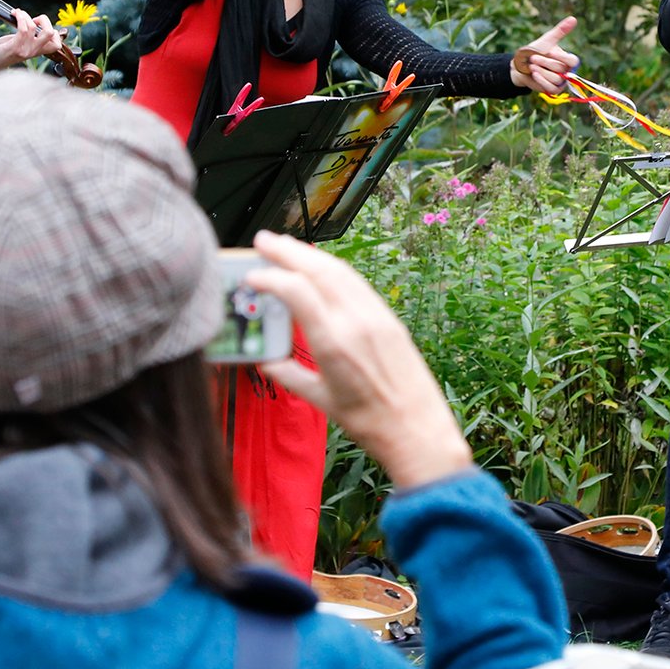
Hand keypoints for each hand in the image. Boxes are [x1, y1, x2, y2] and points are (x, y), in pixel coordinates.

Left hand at [0, 9, 65, 73]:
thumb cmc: (3, 51)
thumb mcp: (20, 44)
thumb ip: (29, 37)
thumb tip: (35, 22)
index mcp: (37, 51)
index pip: (57, 44)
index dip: (54, 31)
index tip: (40, 27)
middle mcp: (33, 51)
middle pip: (51, 33)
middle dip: (44, 20)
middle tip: (33, 19)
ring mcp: (25, 50)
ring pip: (33, 27)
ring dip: (25, 15)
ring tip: (18, 13)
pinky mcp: (14, 47)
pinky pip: (22, 29)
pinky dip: (19, 17)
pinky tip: (14, 14)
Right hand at [247, 231, 474, 489]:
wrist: (417, 428)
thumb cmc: (369, 421)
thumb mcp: (320, 400)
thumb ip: (288, 374)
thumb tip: (265, 360)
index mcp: (334, 343)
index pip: (297, 291)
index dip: (270, 276)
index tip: (252, 274)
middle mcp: (356, 322)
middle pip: (318, 271)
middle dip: (287, 251)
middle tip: (263, 240)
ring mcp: (376, 317)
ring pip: (340, 272)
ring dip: (311, 255)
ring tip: (287, 246)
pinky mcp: (389, 318)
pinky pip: (357, 284)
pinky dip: (334, 269)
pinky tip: (321, 267)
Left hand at [508, 15, 579, 91]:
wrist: (521, 64)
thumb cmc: (535, 51)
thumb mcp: (547, 40)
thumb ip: (560, 31)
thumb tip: (573, 18)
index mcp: (567, 61)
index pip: (573, 62)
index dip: (563, 58)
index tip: (550, 52)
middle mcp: (566, 72)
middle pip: (561, 69)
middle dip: (545, 63)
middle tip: (533, 58)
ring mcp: (560, 82)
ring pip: (556, 79)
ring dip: (542, 71)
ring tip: (532, 66)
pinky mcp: (552, 90)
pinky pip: (551, 88)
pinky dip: (542, 81)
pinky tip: (534, 74)